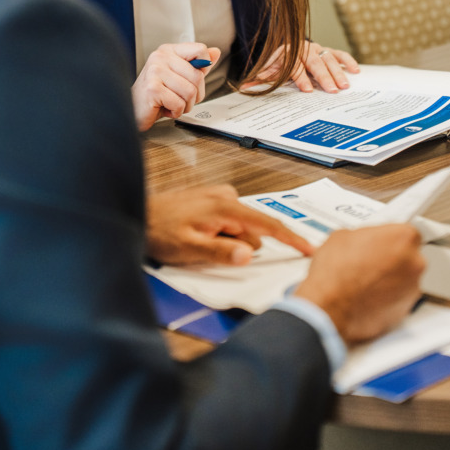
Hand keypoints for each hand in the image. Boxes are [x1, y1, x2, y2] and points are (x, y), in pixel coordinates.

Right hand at [132, 43, 220, 131]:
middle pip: (198, 76)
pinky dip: (175, 111)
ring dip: (185, 105)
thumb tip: (215, 52)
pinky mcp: (152, 89)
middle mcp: (160, 57)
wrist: (134, 109)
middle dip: (194, 95)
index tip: (191, 78)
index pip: (200, 49)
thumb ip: (198, 64)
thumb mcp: (180, 76)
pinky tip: (164, 107)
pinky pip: (179, 104)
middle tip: (179, 97)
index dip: (203, 68)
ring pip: (190, 92)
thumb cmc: (156, 94)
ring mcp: (155, 71)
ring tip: (171, 103)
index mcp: (169, 50)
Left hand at [145, 184, 314, 265]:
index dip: (291, 238)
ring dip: (228, 242)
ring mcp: (219, 196)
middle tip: (207, 251)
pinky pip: (230, 223)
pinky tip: (200, 237)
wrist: (139, 213)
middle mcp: (225, 196)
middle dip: (240, 247)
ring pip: (240, 229)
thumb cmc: (160, 232)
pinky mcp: (213, 200)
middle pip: (252, 231)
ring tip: (197, 243)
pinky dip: (223, 234)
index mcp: (224, 206)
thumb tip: (250, 253)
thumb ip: (221, 251)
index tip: (310, 249)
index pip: (267, 224)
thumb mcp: (190, 249)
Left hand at [245, 40, 359, 93]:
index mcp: (290, 54)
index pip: (296, 66)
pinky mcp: (328, 51)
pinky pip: (340, 54)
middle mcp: (305, 50)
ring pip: (329, 59)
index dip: (302, 78)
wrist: (289, 48)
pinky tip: (355, 70)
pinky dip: (348, 61)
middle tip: (332, 90)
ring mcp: (318, 50)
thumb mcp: (270, 69)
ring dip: (338, 72)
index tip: (308, 90)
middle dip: (324, 77)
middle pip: (315, 63)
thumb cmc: (280, 62)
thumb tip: (245, 86)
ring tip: (344, 85)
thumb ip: (261, 77)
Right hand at [294, 225, 424, 343]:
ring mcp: (412, 289)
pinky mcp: (405, 311)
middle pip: (408, 255)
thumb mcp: (341, 236)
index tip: (383, 239)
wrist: (329, 308)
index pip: (407, 230)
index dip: (390, 236)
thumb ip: (362, 236)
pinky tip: (365, 294)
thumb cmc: (336, 275)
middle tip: (368, 258)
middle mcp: (414, 263)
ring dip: (389, 278)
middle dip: (390, 257)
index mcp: (403, 237)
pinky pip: (398, 298)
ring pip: (404, 278)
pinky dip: (385, 297)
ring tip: (363, 279)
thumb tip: (361, 241)